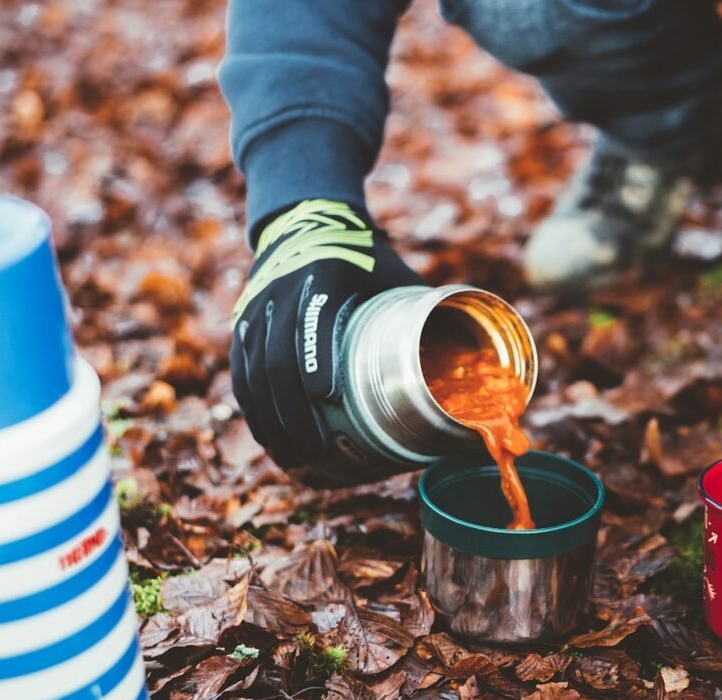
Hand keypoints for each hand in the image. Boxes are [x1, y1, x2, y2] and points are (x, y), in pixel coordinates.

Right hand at [230, 198, 425, 473]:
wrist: (307, 220)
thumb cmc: (367, 259)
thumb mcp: (397, 274)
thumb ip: (431, 314)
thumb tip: (480, 367)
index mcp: (324, 273)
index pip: (313, 315)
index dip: (316, 355)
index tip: (325, 395)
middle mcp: (281, 291)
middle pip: (276, 355)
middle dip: (291, 409)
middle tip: (314, 449)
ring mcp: (256, 308)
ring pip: (253, 370)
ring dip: (270, 418)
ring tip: (292, 458)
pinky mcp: (243, 325)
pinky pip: (241, 372)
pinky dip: (254, 409)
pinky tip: (270, 440)